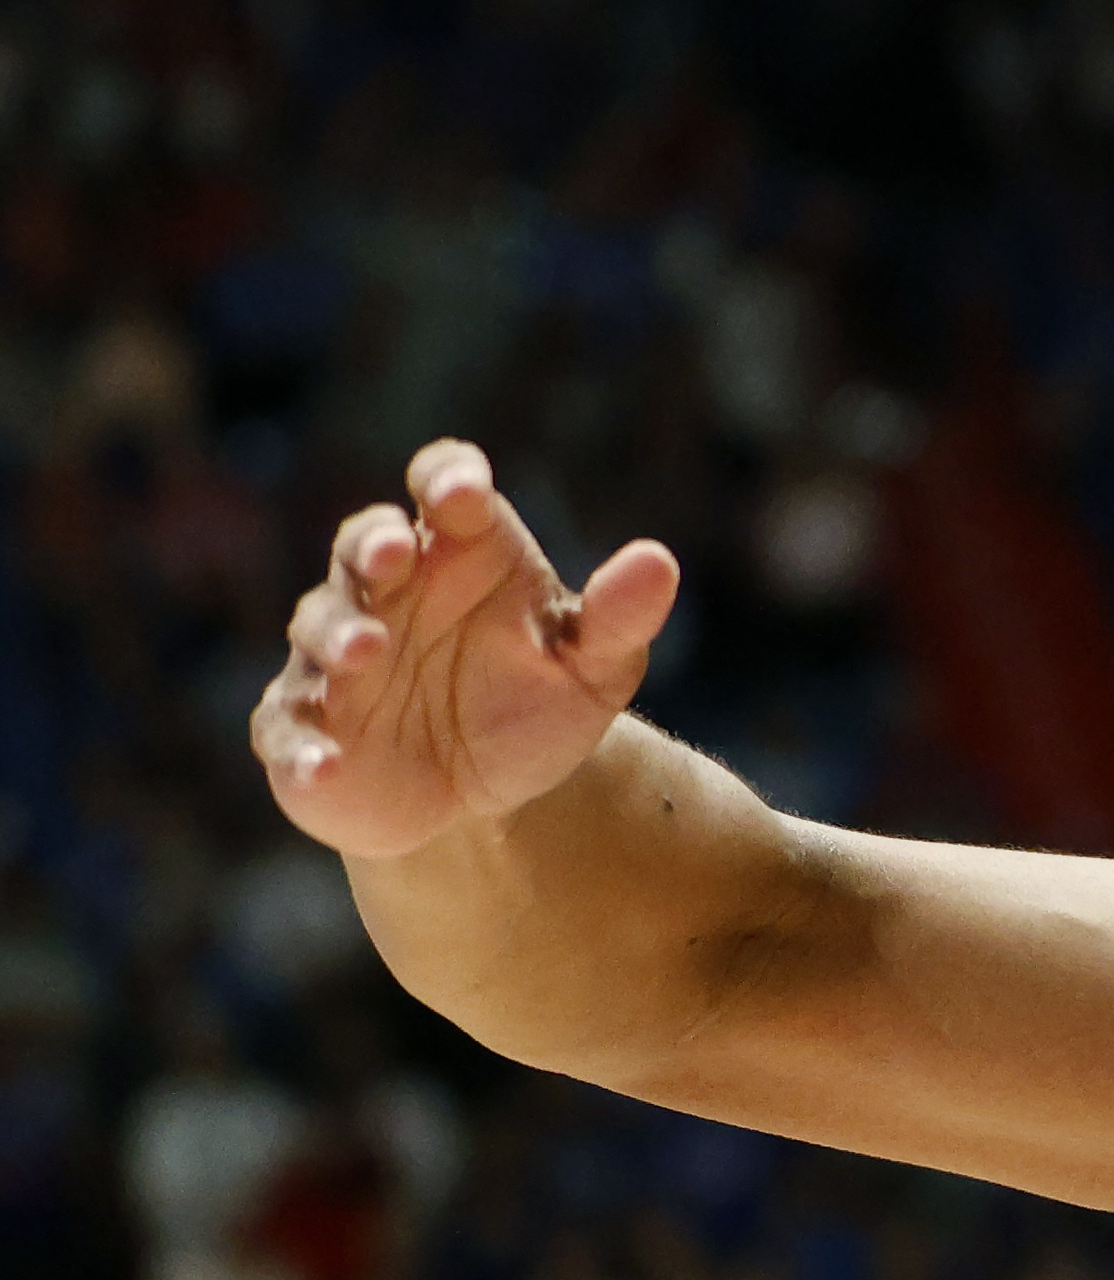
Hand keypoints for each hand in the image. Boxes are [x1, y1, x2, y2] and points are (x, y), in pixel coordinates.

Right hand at [248, 442, 679, 861]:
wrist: (485, 801)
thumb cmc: (531, 707)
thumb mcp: (592, 669)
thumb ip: (618, 618)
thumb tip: (658, 561)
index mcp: (458, 554)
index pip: (444, 488)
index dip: (448, 478)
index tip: (464, 490)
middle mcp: (385, 592)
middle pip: (364, 545)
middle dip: (373, 544)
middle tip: (394, 554)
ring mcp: (334, 659)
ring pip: (320, 628)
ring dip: (340, 635)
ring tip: (369, 651)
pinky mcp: (304, 727)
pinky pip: (290, 731)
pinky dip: (303, 748)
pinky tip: (325, 766)